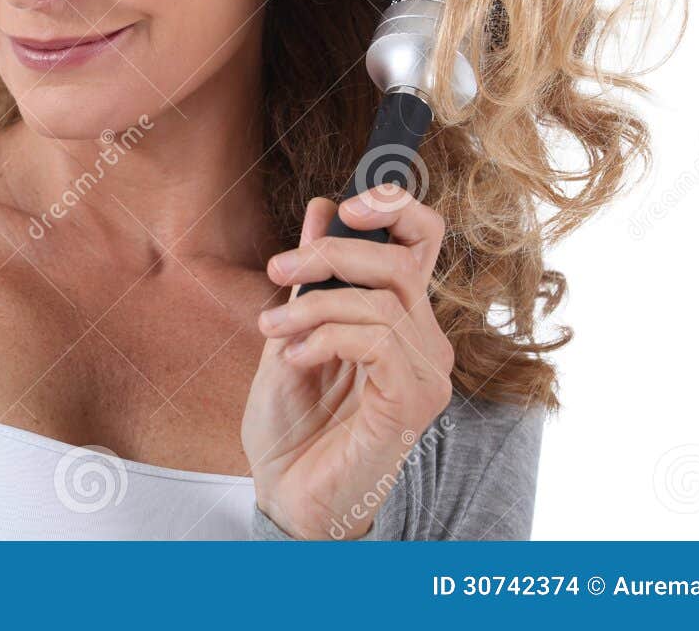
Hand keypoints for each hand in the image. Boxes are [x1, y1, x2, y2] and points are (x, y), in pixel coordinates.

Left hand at [240, 183, 454, 539]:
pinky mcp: (413, 402)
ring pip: (381, 302)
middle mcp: (424, 342)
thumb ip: (310, 276)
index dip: (396, 207)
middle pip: (401, 261)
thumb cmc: (292, 423)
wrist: (286, 493)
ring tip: (272, 330)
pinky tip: (296, 357)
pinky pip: (377, 341)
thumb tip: (322, 207)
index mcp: (400, 319)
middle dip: (332, 252)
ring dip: (313, 306)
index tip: (346, 204)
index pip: (423, 243)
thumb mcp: (290, 331)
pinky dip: (327, 337)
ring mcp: (425, 374)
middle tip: (278, 270)